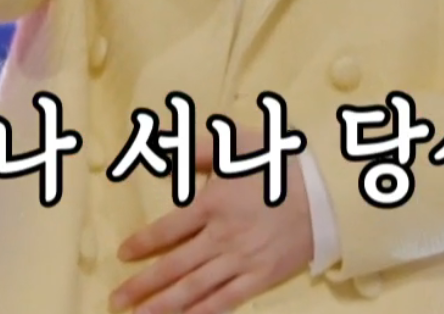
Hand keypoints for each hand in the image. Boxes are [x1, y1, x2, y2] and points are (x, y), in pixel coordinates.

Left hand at [109, 127, 311, 312]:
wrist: (328, 194)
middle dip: (142, 286)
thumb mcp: (237, 145)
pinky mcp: (261, 278)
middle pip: (174, 266)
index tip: (123, 254)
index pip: (168, 229)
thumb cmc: (280, 165)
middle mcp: (222, 236)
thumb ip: (198, 148)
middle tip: (116, 300)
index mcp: (214, 203)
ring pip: (194, 289)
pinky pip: (225, 301)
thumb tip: (162, 149)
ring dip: (163, 306)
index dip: (143, 244)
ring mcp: (242, 261)